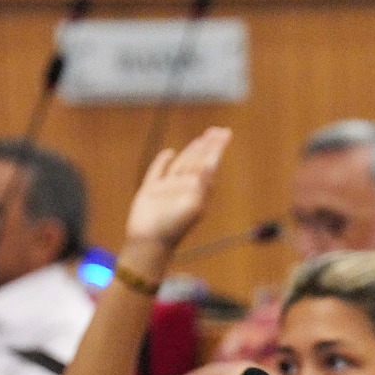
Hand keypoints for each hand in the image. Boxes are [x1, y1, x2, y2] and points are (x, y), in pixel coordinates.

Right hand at [124, 128, 232, 249]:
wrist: (150, 242)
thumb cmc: (174, 227)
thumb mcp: (193, 206)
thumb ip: (203, 184)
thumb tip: (210, 164)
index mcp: (198, 190)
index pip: (209, 163)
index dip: (216, 148)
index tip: (225, 133)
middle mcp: (184, 188)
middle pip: (197, 161)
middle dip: (207, 146)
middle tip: (216, 132)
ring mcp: (167, 189)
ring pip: (181, 164)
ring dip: (190, 151)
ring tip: (201, 140)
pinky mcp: (150, 191)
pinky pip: (158, 172)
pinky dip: (163, 162)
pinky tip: (169, 153)